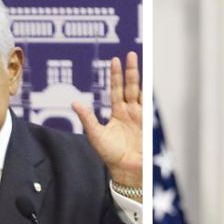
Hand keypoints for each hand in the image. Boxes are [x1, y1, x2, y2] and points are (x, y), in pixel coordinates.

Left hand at [72, 51, 141, 199]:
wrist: (126, 170)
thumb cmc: (111, 155)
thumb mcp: (95, 135)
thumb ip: (87, 117)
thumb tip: (75, 103)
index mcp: (117, 113)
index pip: (116, 90)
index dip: (116, 75)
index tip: (114, 60)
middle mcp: (130, 112)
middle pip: (130, 86)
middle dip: (130, 70)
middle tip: (129, 54)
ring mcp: (140, 117)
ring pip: (139, 92)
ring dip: (138, 77)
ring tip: (136, 62)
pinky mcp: (148, 123)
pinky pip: (148, 104)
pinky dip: (148, 92)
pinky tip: (147, 82)